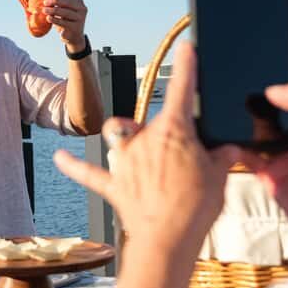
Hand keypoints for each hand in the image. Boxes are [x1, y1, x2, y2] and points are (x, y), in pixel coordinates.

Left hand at [42, 0, 86, 49]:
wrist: (74, 37)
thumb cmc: (67, 20)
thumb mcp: (64, 10)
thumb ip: (58, 3)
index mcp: (79, 2)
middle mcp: (82, 9)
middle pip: (67, 2)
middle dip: (55, 1)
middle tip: (45, 2)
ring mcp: (80, 19)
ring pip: (65, 12)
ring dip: (53, 10)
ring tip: (44, 10)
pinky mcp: (75, 28)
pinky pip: (63, 22)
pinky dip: (55, 20)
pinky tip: (48, 18)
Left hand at [54, 42, 239, 254]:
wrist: (168, 238)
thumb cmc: (196, 206)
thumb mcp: (220, 177)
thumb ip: (221, 158)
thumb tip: (227, 151)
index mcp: (174, 131)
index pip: (181, 91)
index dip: (186, 67)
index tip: (187, 49)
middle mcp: (144, 139)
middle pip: (147, 121)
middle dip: (162, 133)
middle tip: (180, 156)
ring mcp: (126, 161)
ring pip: (117, 135)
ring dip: (125, 138)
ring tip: (137, 147)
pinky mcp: (113, 184)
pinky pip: (88, 172)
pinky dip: (72, 165)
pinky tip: (59, 157)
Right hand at [241, 79, 287, 254]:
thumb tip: (274, 88)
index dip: (278, 84)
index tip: (256, 73)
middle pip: (271, 114)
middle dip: (253, 105)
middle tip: (233, 93)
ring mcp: (283, 157)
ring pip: (256, 135)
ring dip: (242, 127)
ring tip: (224, 114)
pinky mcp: (270, 176)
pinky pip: (248, 159)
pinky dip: (237, 151)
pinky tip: (227, 142)